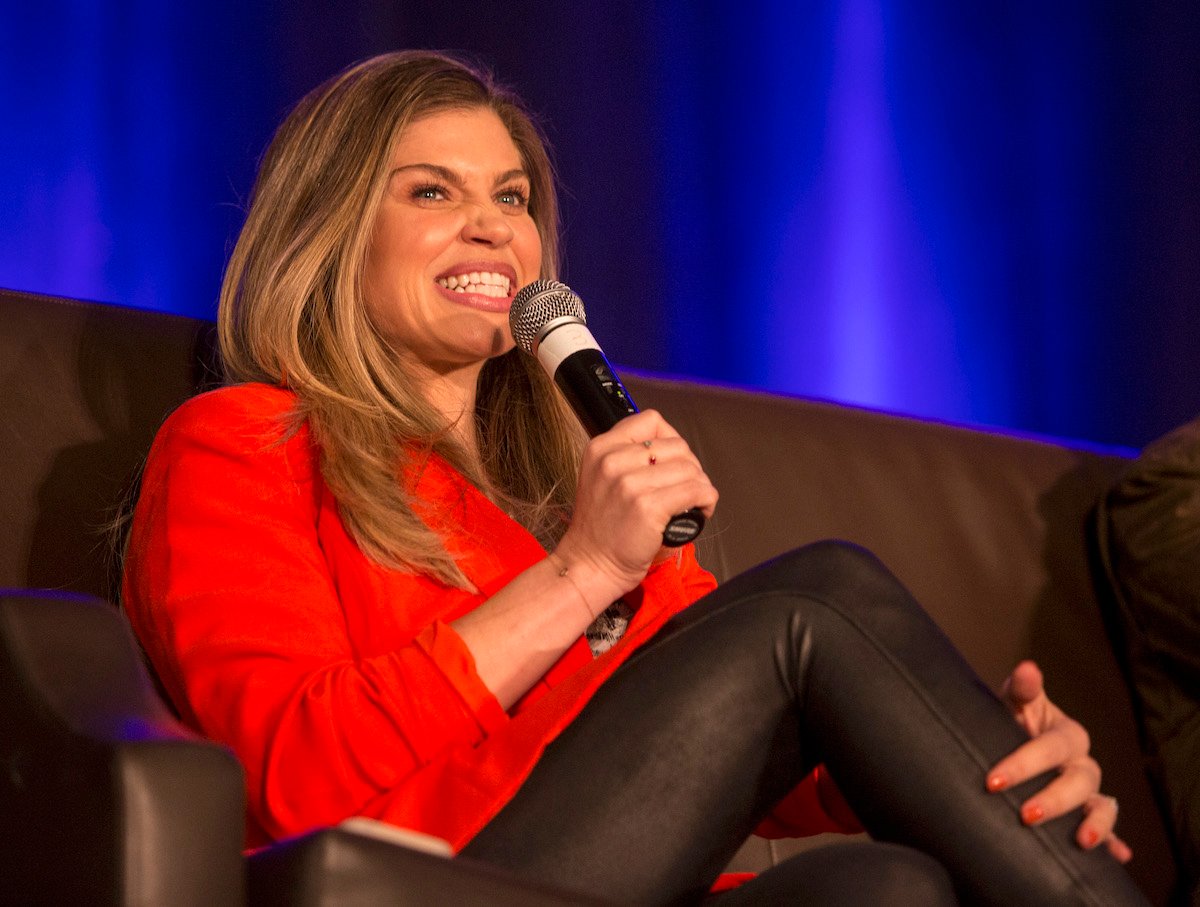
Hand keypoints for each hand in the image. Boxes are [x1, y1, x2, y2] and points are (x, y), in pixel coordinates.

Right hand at [554, 410, 717, 596]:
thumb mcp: (599, 476)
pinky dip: (706, 501)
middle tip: (686, 488)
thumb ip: (627, 455)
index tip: (672, 461)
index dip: (670, 439)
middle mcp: (613, 461)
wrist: (589, 564)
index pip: (651, 420)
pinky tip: (699, 511)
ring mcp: (630, 484)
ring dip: (700, 486)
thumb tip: (670, 447)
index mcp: (601, 448)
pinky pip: (696, 491)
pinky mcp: (649, 508)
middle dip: (690, 466)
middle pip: (677, 445)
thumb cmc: (599, 528)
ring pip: (691, 469)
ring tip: (692, 503)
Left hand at [986, 660, 1131, 862]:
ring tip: (1081, 842)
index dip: (1025, 764)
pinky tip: (1114, 857)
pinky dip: (1112, 844)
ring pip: (1100, 806)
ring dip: (1095, 825)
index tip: (993, 781)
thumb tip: (1028, 668)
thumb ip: (1022, 688)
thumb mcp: (1013, 701)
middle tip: (1025, 816)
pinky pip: (1106, 830)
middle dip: (1054, 800)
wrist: (1005, 739)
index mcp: (1066, 734)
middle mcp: (1081, 762)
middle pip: (1079, 781)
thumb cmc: (1010, 719)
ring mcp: (1087, 790)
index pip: (1051, 748)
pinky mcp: (1086, 813)